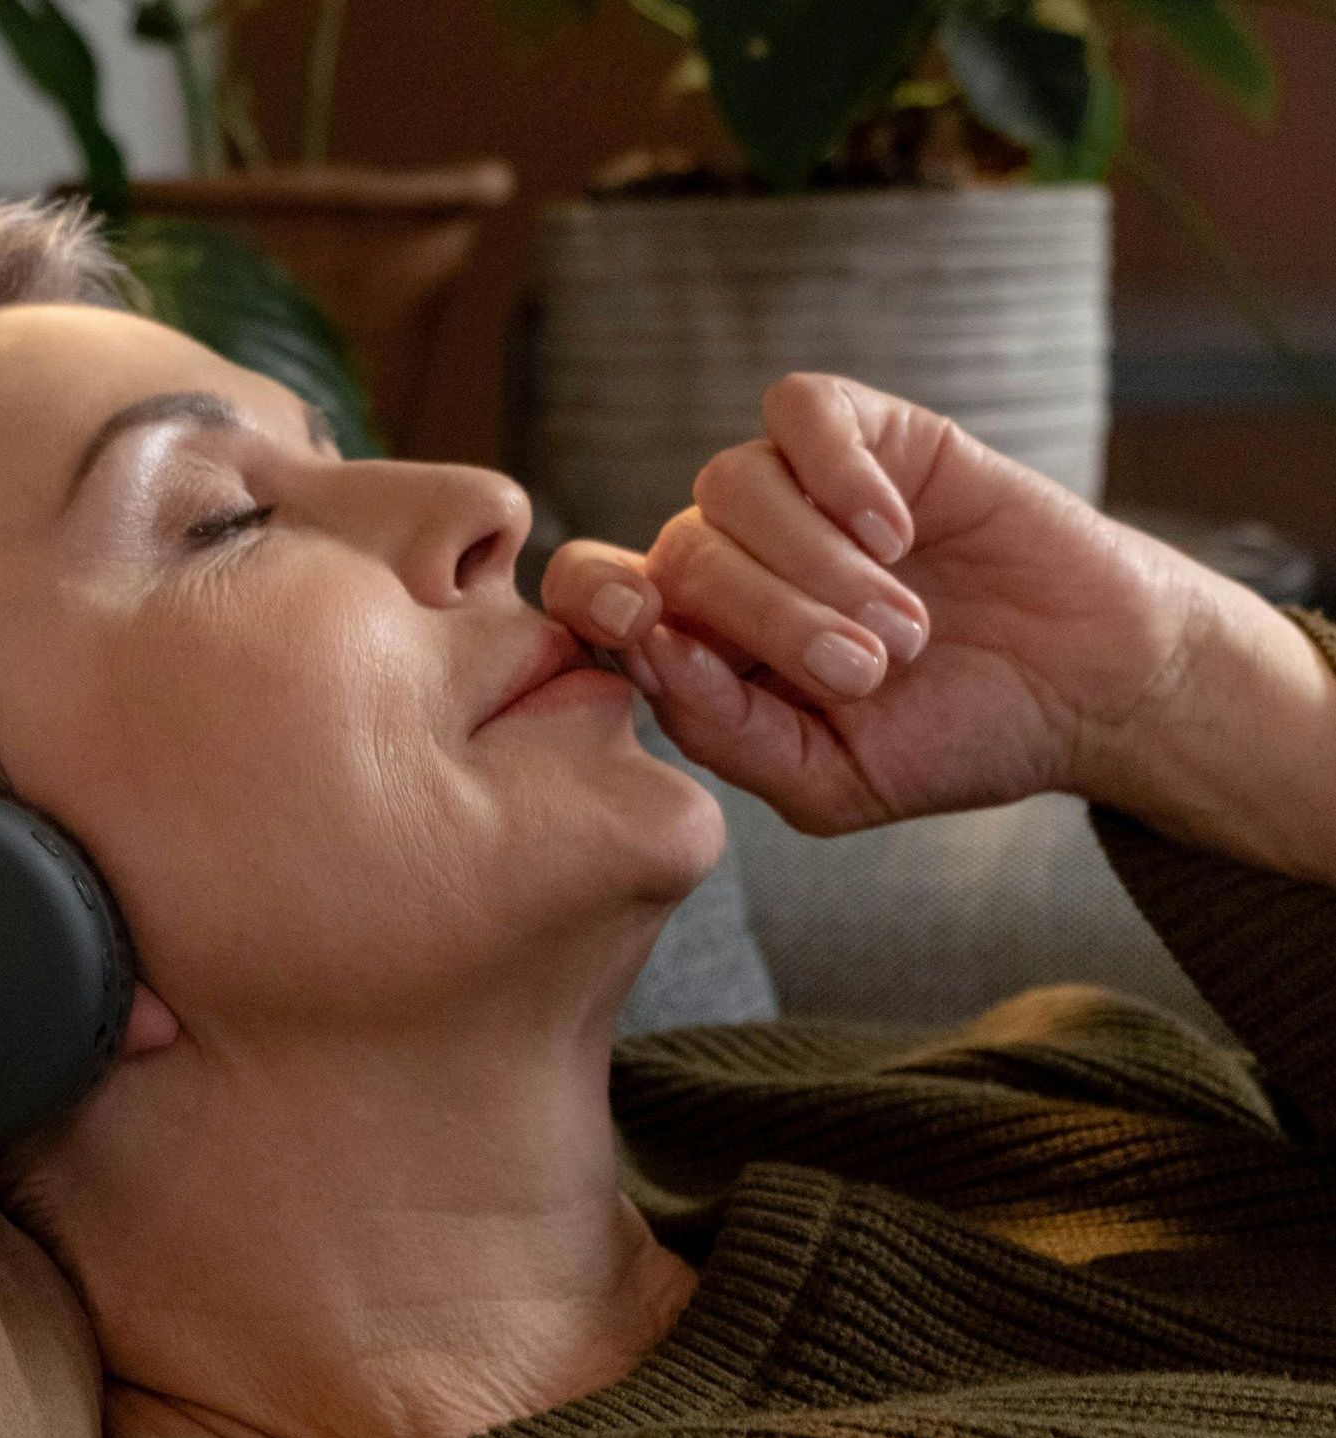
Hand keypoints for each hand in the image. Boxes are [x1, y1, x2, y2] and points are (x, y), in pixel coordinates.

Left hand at [540, 374, 1220, 835]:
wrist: (1086, 688)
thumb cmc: (951, 738)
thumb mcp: (829, 780)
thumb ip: (727, 731)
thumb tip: (653, 652)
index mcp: (702, 639)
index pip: (596, 594)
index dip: (597, 601)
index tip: (647, 631)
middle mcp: (734, 556)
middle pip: (679, 551)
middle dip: (767, 619)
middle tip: (867, 673)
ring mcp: (799, 489)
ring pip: (729, 484)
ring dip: (814, 565)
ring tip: (904, 630)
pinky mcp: (872, 431)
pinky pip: (801, 411)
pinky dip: (837, 473)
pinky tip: (899, 534)